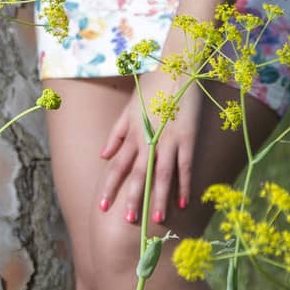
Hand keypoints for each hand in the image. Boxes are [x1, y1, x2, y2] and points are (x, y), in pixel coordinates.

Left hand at [99, 70, 201, 226]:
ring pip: (162, 174)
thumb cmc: (153, 86)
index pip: (118, 165)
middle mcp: (149, 139)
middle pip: (139, 174)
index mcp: (133, 133)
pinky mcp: (188, 138)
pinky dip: (184, 185)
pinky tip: (183, 203)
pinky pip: (185, 166)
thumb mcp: (128, 107)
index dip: (110, 187)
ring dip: (159, 197)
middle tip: (128, 221)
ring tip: (157, 219)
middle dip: (133, 198)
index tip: (102, 207)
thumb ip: (116, 133)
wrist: (177, 67)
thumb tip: (103, 156)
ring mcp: (169, 140)